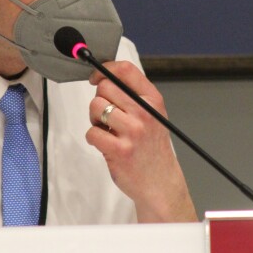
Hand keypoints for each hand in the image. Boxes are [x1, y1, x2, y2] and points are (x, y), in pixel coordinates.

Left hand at [86, 61, 196, 222]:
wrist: (160, 182)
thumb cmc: (152, 147)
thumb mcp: (152, 114)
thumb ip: (133, 95)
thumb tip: (103, 77)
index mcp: (152, 100)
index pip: (125, 70)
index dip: (104, 69)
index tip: (96, 77)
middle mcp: (144, 113)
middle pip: (105, 87)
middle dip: (99, 99)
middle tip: (106, 115)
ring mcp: (132, 132)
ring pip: (96, 107)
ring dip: (95, 119)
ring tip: (107, 130)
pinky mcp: (119, 150)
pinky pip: (92, 132)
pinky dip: (94, 138)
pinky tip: (106, 144)